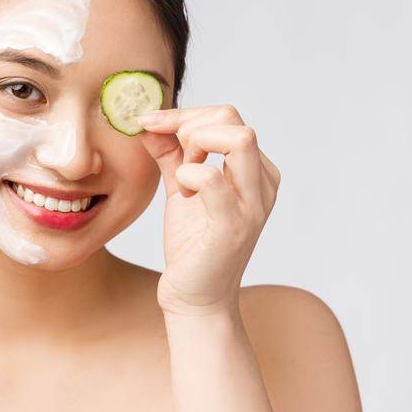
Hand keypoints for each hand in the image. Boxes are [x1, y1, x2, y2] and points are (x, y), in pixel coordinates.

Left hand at [137, 105, 281, 314]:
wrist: (195, 297)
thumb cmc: (192, 245)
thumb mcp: (181, 190)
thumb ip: (170, 155)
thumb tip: (150, 122)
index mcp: (255, 171)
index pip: (227, 117)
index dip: (184, 114)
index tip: (149, 122)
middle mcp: (263, 183)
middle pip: (234, 119)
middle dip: (189, 123)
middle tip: (167, 149)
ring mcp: (253, 204)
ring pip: (238, 138)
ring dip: (194, 144)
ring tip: (179, 172)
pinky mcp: (233, 225)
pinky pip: (212, 179)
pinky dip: (187, 175)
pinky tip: (182, 194)